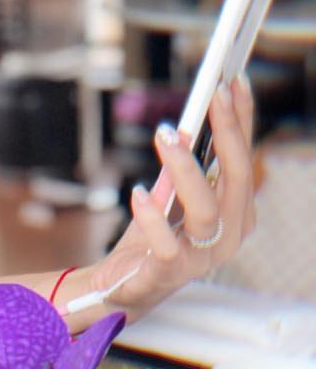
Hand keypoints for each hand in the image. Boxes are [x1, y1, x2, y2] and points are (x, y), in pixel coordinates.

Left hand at [78, 74, 254, 319]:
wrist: (123, 288)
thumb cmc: (153, 237)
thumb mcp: (172, 194)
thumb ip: (184, 166)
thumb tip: (184, 123)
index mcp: (235, 213)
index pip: (244, 160)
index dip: (241, 120)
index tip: (233, 80)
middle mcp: (228, 235)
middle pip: (238, 179)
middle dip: (227, 132)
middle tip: (210, 95)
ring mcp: (202, 257)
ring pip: (206, 209)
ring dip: (186, 168)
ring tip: (166, 136)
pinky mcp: (169, 274)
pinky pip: (167, 245)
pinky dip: (153, 218)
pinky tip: (138, 193)